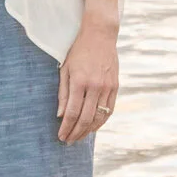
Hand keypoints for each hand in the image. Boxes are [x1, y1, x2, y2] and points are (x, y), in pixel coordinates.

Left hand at [57, 19, 118, 143]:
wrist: (100, 35)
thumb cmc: (78, 51)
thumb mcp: (65, 69)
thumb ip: (63, 93)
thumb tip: (61, 115)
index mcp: (79, 81)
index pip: (72, 112)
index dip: (66, 127)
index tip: (61, 136)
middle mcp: (94, 86)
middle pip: (85, 118)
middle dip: (76, 132)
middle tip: (68, 141)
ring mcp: (107, 87)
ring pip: (98, 117)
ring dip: (88, 130)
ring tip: (79, 136)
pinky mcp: (115, 86)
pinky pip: (109, 110)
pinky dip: (101, 121)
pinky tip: (93, 127)